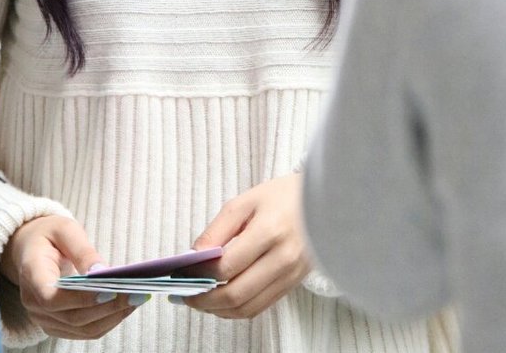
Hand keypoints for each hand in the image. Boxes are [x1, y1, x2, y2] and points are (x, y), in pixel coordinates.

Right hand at [0, 215, 144, 339]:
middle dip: (107, 308)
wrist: (30, 248)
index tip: (110, 290)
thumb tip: (102, 272)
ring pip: (80, 328)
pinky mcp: (55, 324)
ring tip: (136, 300)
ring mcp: (43, 318)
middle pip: (72, 316)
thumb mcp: (65, 230)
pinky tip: (124, 306)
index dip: (82, 298)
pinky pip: (82, 330)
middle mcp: (33, 303)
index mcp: (32, 274)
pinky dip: (106, 321)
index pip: (53, 298)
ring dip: (111, 317)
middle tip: (136, 294)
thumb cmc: (49, 235)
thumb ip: (83, 251)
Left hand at [184, 173, 311, 319]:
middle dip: (204, 300)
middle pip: (235, 293)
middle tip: (185, 296)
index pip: (227, 266)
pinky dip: (237, 310)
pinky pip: (261, 307)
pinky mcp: (294, 284)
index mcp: (270, 231)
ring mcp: (291, 275)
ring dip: (219, 310)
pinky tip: (222, 302)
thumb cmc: (283, 196)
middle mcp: (283, 258)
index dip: (199, 275)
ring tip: (200, 301)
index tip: (180, 274)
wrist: (326, 200)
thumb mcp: (246, 200)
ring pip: (247, 307)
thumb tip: (194, 257)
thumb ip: (218, 229)